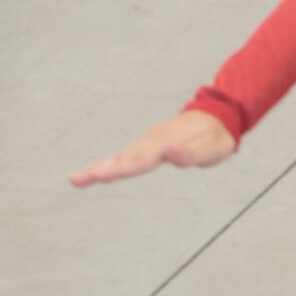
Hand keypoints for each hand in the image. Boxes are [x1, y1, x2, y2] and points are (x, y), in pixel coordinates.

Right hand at [70, 108, 236, 187]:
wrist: (219, 115)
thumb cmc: (216, 137)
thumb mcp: (211, 149)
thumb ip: (189, 154)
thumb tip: (168, 154)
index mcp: (165, 143)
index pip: (139, 161)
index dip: (119, 169)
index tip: (99, 175)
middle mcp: (152, 141)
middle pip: (123, 159)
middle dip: (99, 169)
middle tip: (75, 179)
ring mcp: (149, 142)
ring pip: (121, 156)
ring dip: (99, 167)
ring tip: (77, 178)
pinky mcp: (149, 146)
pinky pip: (127, 156)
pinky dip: (109, 164)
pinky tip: (96, 172)